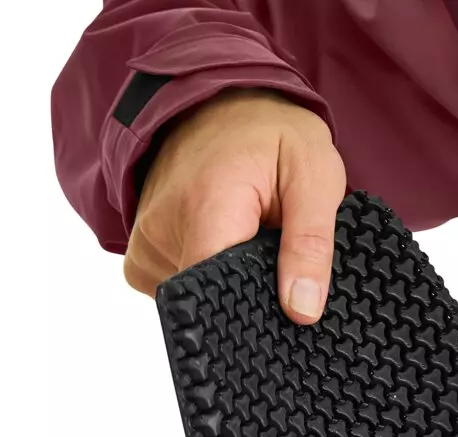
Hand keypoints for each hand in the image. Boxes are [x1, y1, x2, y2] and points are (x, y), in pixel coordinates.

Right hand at [123, 88, 346, 323]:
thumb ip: (311, 246)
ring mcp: (145, 240)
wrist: (219, 99)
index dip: (250, 316)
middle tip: (278, 270)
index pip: (214, 295)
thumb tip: (302, 311)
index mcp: (206, 210)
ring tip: (250, 247)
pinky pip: (173, 287)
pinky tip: (226, 253)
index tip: (281, 315)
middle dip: (247, 298)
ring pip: (192, 298)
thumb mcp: (315, 177)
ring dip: (228, 285)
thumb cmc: (271, 133)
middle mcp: (162, 228)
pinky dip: (205, 280)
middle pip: (207, 301)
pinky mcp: (142, 250)